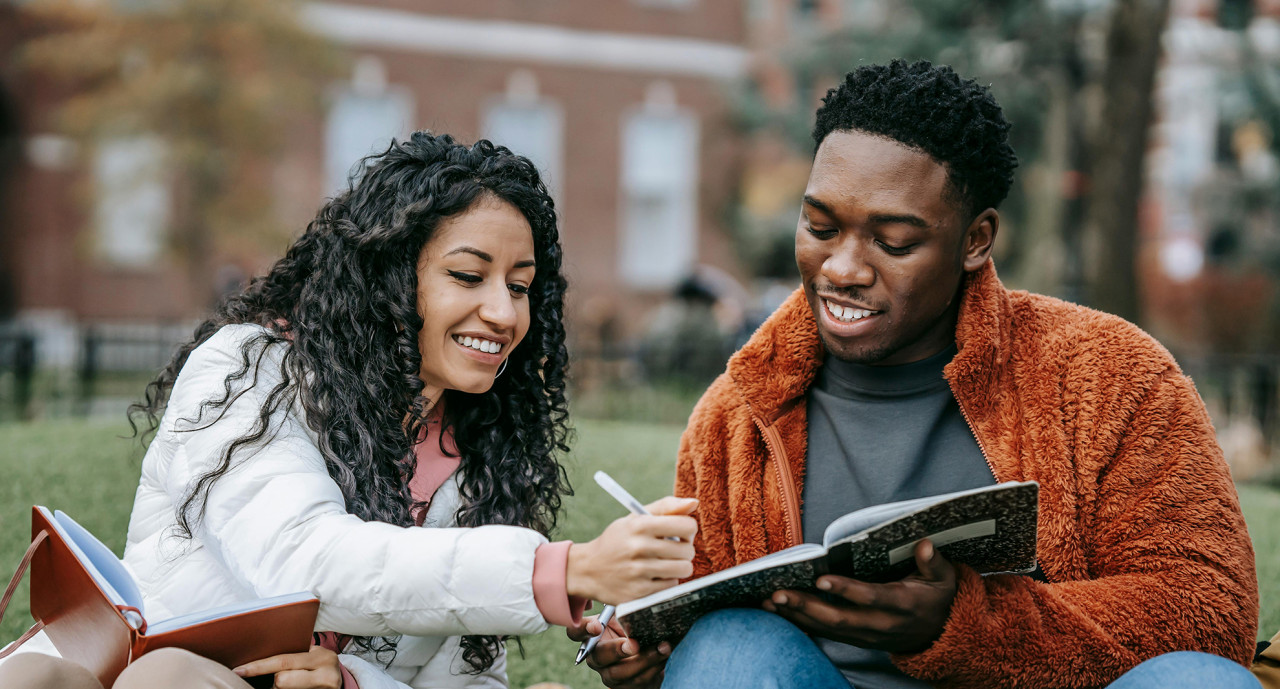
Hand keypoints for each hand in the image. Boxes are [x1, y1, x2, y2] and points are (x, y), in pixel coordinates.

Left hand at [233, 645, 342, 688]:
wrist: (338, 681)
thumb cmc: (319, 665)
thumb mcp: (312, 655)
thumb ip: (295, 654)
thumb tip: (260, 654)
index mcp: (322, 657)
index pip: (283, 661)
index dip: (259, 666)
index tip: (240, 670)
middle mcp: (326, 674)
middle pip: (282, 680)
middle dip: (276, 681)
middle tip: (280, 679)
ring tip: (293, 683)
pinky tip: (294, 688)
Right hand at [566, 496, 697, 604]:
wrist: (588, 569)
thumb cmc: (618, 540)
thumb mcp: (635, 518)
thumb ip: (666, 507)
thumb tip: (694, 503)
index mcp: (640, 525)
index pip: (687, 526)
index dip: (688, 529)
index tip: (680, 533)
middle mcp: (639, 547)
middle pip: (688, 550)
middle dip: (684, 550)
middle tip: (672, 550)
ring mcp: (638, 572)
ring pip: (683, 569)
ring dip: (679, 567)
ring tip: (666, 563)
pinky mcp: (639, 593)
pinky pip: (671, 586)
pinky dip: (667, 581)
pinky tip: (654, 576)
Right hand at [567, 614, 670, 688]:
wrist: (647, 654)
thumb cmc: (632, 630)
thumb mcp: (625, 617)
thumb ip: (624, 610)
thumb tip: (636, 598)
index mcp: (591, 636)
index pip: (576, 632)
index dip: (583, 630)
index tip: (596, 626)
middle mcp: (596, 657)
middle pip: (599, 657)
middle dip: (617, 650)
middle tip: (634, 644)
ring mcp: (608, 675)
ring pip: (620, 673)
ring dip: (643, 660)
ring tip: (662, 647)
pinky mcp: (624, 687)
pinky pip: (637, 682)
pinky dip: (653, 668)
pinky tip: (664, 656)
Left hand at [762, 539, 956, 652]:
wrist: (940, 635)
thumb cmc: (938, 599)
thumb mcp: (944, 580)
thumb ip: (934, 562)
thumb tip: (924, 544)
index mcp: (902, 604)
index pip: (870, 598)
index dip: (846, 590)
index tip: (821, 577)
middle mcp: (881, 624)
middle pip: (839, 619)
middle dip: (806, 606)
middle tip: (778, 593)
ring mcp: (868, 635)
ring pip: (828, 629)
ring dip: (797, 615)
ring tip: (769, 601)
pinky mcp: (858, 639)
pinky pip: (826, 634)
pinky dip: (802, 623)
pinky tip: (779, 612)